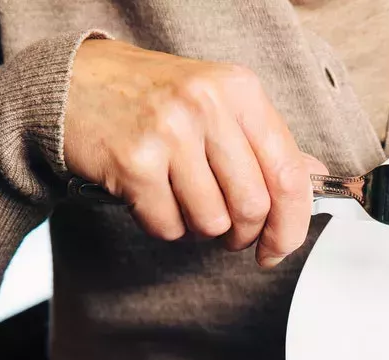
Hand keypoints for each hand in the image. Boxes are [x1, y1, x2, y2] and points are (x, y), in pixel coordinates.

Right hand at [64, 39, 325, 266]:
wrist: (73, 85)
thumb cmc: (152, 98)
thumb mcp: (217, 102)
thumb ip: (266, 141)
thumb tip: (315, 178)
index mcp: (239, 90)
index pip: (288, 172)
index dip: (292, 223)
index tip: (281, 246)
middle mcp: (207, 105)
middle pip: (253, 205)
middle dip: (245, 234)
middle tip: (231, 234)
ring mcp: (169, 132)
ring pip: (212, 222)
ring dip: (200, 229)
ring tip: (182, 201)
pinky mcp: (134, 162)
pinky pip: (168, 226)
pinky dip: (164, 225)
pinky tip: (152, 197)